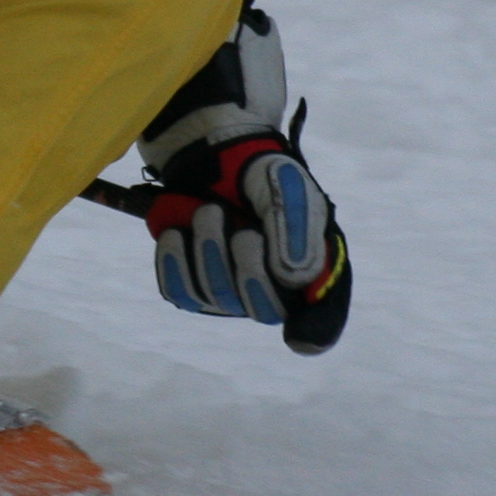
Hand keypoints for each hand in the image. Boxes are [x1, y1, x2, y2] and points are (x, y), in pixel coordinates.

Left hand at [138, 3, 350, 351]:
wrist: (212, 156)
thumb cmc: (259, 174)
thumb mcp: (286, 184)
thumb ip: (295, 226)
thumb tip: (292, 278)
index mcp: (310, 266)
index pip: (320, 314)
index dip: (315, 330)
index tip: (300, 339)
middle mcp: (274, 289)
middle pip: (264, 311)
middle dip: (249, 271)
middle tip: (243, 231)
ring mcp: (231, 293)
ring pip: (216, 298)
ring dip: (208, 251)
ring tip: (208, 210)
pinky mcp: (193, 286)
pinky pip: (180, 293)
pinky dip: (174, 263)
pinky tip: (176, 233)